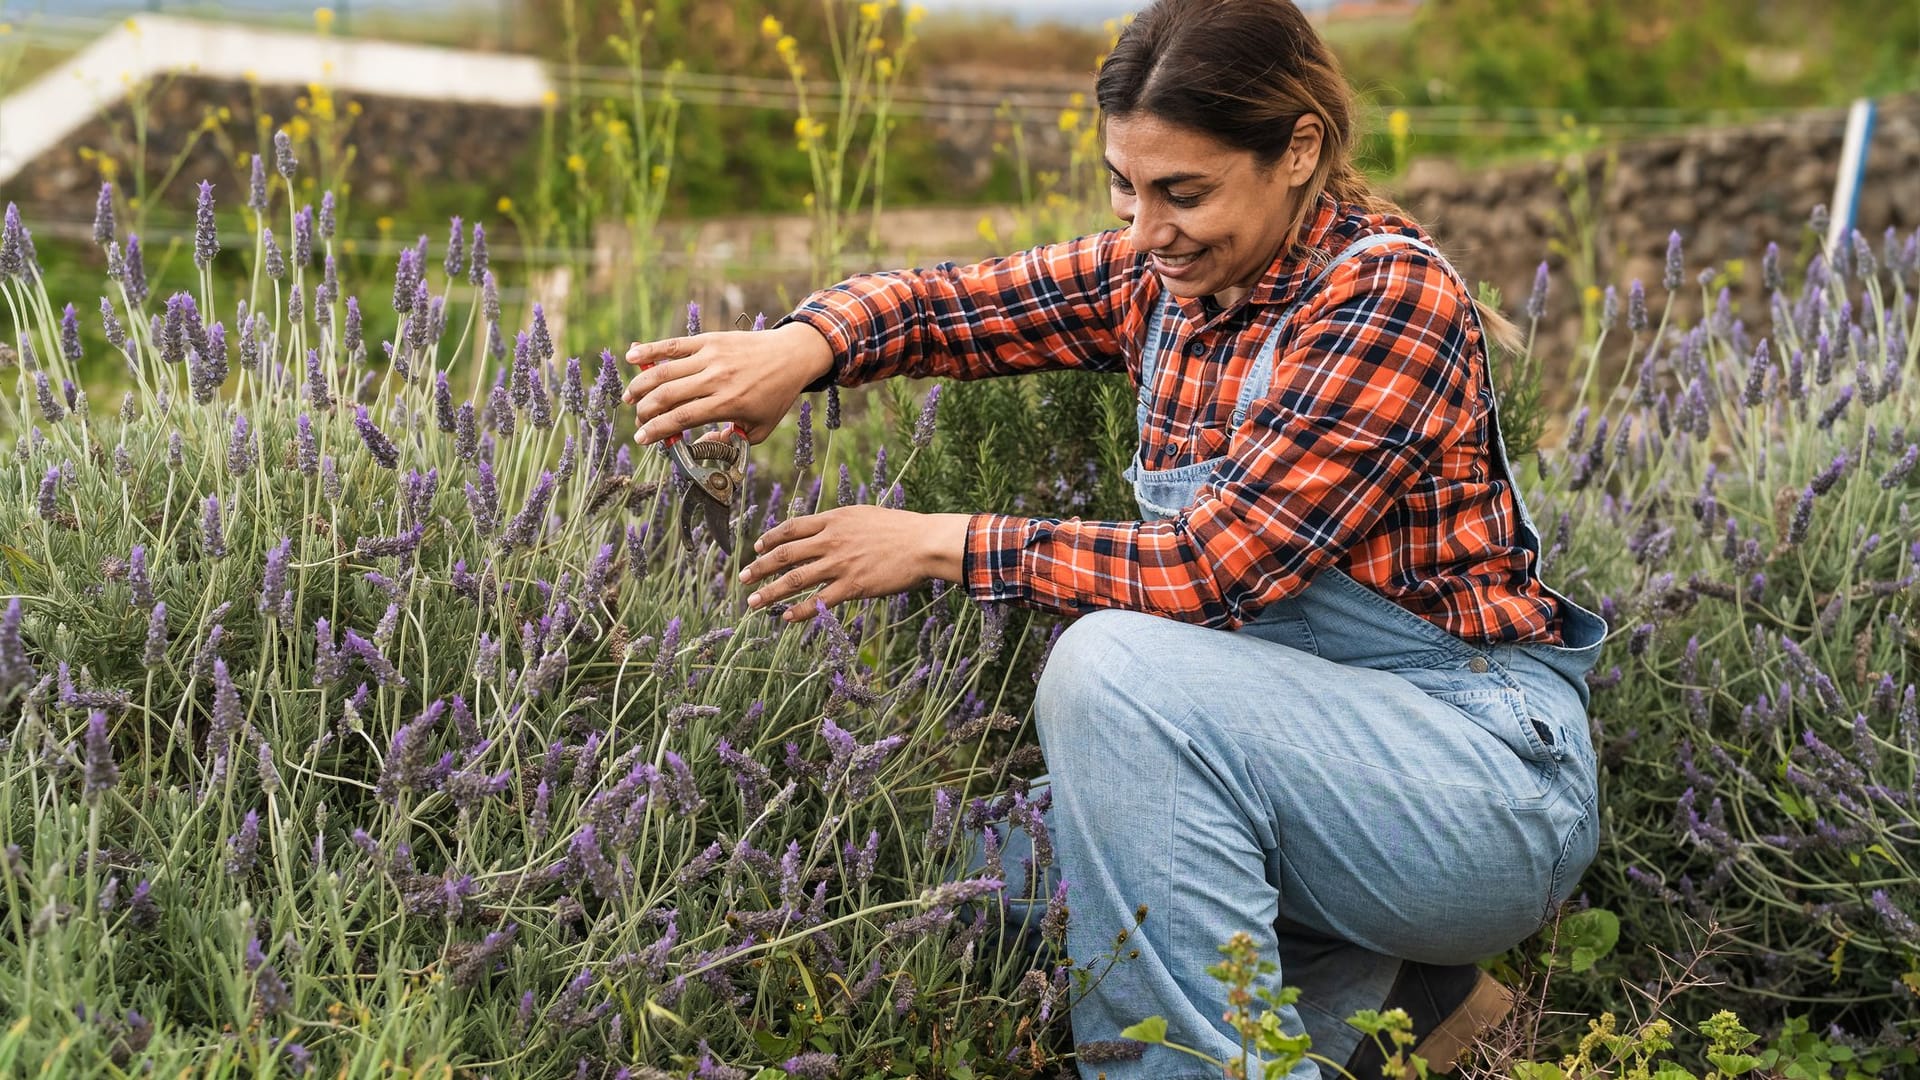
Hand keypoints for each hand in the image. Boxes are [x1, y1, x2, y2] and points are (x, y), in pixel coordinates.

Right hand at [621, 321, 833, 445]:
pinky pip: (675, 345)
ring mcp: (711, 357)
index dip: (657, 429)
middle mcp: (717, 379)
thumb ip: (732, 441)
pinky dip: (650, 350)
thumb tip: (703, 445)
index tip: (641, 438)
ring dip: (641, 385)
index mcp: (729, 403)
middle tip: (638, 420)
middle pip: (668, 395)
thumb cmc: (776, 394)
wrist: (792, 355)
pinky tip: (632, 357)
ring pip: (665, 371)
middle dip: (646, 411)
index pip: (683, 418)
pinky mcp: (710, 340)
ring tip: (629, 398)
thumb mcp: (760, 427)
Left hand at [738, 507, 971, 621]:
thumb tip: (828, 530)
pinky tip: (786, 618)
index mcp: (834, 519)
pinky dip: (799, 610)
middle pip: (784, 554)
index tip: (757, 547)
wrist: (924, 542)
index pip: (792, 527)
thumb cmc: (902, 529)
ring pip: (795, 579)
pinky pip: (819, 600)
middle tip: (742, 577)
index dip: (770, 538)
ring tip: (753, 602)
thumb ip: (843, 524)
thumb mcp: (866, 516)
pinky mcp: (853, 585)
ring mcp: (840, 563)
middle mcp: (831, 540)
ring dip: (770, 592)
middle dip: (759, 567)